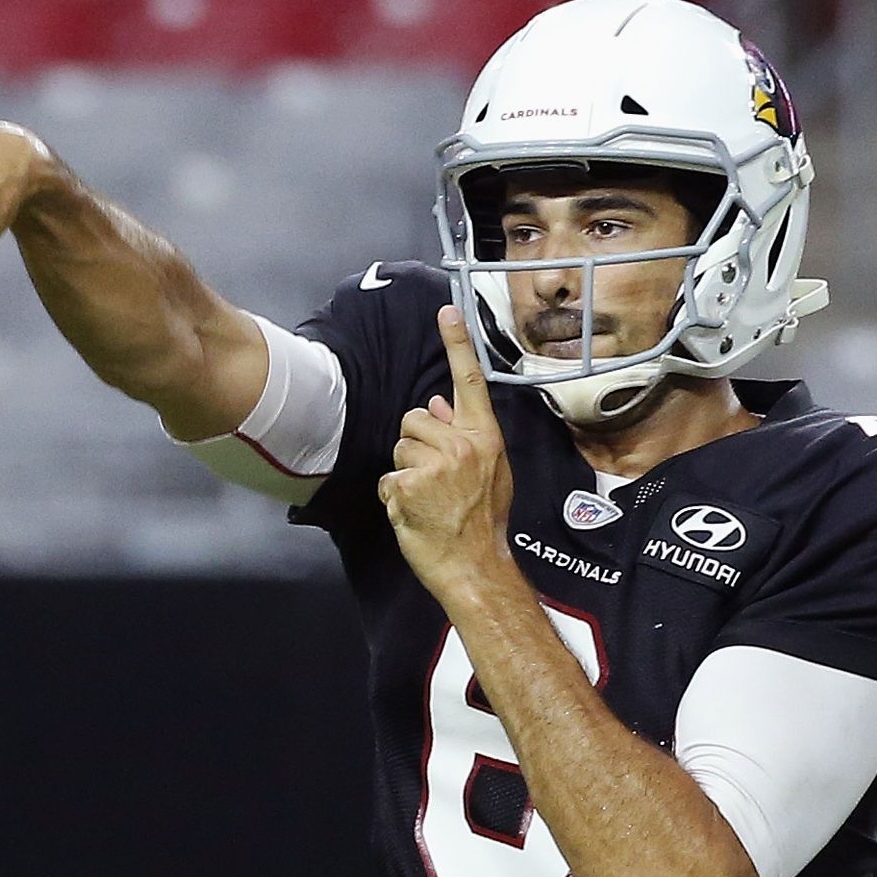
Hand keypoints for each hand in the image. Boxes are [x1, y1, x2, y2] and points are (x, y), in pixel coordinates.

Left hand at [381, 305, 515, 586]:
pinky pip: (387, 478)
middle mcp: (462, 445)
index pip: (469, 382)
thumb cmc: (481, 521)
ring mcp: (435, 465)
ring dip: (404, 470)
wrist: (476, 566)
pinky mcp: (407, 485)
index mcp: (485, 438)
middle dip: (416, 445)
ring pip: (398, 446)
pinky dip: (393, 496)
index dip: (457, 344)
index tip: (446, 310)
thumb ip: (465, 435)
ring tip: (427, 496)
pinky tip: (413, 511)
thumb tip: (439, 403)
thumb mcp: (490, 473)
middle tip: (436, 480)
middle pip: (414, 419)